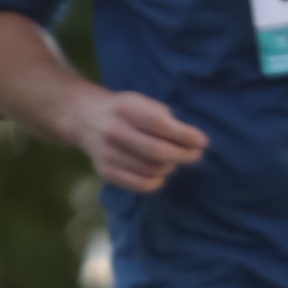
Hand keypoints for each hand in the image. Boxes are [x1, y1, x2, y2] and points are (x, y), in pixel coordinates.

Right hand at [73, 87, 206, 191]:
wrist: (85, 119)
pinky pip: (139, 185)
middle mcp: (113, 132)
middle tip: (195, 154)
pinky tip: (160, 173)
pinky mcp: (105, 172)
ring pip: (151, 170)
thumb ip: (164, 117)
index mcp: (125, 109)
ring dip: (169, 167)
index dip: (185, 136)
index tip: (203, 142)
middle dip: (183, 155)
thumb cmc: (123, 109)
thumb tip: (193, 140)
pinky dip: (156, 181)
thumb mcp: (141, 102)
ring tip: (173, 160)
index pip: (160, 125)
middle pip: (157, 152)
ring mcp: (107, 154)